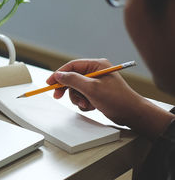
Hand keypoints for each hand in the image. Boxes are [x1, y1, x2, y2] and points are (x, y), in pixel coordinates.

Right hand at [46, 58, 173, 137]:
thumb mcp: (91, 88)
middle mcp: (96, 72)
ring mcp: (96, 83)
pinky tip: (91, 106)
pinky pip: (82, 96)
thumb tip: (58, 75)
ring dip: (77, 98)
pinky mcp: (96, 93)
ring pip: (76, 89)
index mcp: (97, 65)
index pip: (72, 66)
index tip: (49, 83)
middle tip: (58, 96)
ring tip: (85, 104)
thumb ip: (73, 80)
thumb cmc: (116, 99)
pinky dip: (83, 103)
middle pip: (72, 78)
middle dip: (67, 89)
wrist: (131, 113)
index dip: (59, 74)